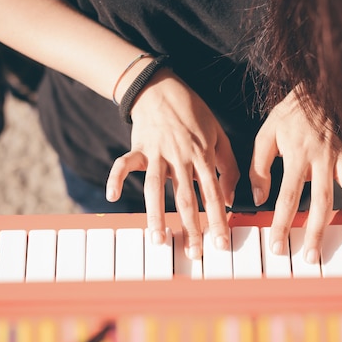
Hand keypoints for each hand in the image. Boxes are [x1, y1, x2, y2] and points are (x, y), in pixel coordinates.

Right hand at [106, 68, 239, 258]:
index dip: (216, 219)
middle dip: (191, 227)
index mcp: (201, 155)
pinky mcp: (138, 148)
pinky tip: (112, 197)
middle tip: (194, 253)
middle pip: (185, 197)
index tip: (220, 242)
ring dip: (156, 215)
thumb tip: (228, 199)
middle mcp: (180, 157)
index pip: (212, 193)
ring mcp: (157, 153)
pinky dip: (115, 178)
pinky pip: (124, 164)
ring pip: (155, 188)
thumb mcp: (218, 135)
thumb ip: (227, 166)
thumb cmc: (193, 113)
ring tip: (158, 240)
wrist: (162, 88)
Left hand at [249, 88, 341, 263]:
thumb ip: (260, 167)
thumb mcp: (266, 136)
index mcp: (297, 156)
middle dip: (317, 231)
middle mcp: (322, 158)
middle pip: (321, 200)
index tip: (277, 246)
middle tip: (312, 256)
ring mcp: (341, 153)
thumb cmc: (288, 114)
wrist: (314, 86)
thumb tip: (260, 199)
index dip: (281, 224)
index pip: (287, 197)